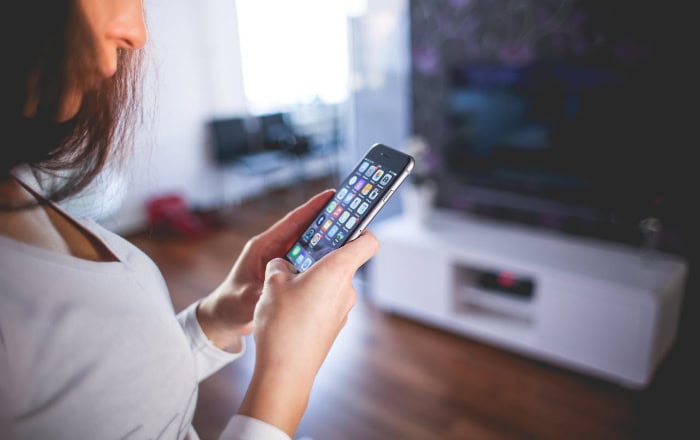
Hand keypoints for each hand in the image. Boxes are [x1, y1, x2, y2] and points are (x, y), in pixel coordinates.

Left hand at [196, 189, 335, 350]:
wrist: (225, 318)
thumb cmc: (230, 304)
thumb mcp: (245, 298)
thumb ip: (262, 291)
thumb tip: (280, 288)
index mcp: (263, 247)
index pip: (291, 222)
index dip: (311, 208)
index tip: (331, 195)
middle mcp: (274, 249)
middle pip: (305, 230)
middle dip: (327, 221)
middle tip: (351, 213)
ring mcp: (281, 260)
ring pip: (309, 245)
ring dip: (328, 240)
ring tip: (352, 234)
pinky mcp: (287, 272)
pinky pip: (308, 261)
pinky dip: (322, 258)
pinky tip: (339, 260)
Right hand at [239, 229, 378, 435]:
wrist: (286, 372)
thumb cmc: (282, 324)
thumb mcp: (272, 284)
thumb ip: (280, 266)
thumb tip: (283, 265)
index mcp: (337, 270)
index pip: (367, 241)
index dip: (360, 229)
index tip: (346, 224)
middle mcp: (346, 289)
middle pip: (343, 261)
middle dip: (320, 257)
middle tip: (296, 257)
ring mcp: (343, 310)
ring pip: (331, 283)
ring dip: (312, 280)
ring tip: (284, 288)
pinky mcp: (334, 326)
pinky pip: (326, 303)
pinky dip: (311, 300)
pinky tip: (289, 310)